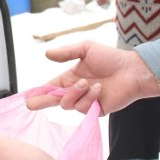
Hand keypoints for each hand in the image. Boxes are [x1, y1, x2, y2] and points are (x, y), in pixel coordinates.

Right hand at [24, 41, 159, 114]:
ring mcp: (85, 102)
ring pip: (68, 104)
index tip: (27, 97)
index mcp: (70, 78)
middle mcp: (75, 92)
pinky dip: (90, 97)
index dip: (38, 92)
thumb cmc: (111, 58)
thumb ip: (66, 52)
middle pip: (53, 100)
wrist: (132, 70)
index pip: (49, 87)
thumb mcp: (86, 49)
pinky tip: (98, 89)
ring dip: (76, 92)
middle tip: (32, 104)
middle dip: (42, 101)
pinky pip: (84, 108)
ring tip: (89, 82)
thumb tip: (47, 54)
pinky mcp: (95, 111)